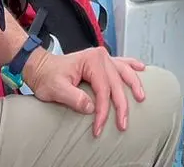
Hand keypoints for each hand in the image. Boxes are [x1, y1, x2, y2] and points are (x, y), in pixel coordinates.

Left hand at [23, 46, 148, 136]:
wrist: (41, 67)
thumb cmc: (47, 76)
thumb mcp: (56, 89)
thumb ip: (73, 98)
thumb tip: (91, 107)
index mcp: (92, 60)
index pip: (103, 89)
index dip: (103, 110)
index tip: (98, 127)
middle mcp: (100, 56)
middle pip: (117, 83)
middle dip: (121, 105)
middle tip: (122, 124)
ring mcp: (103, 58)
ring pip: (125, 72)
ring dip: (134, 85)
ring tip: (141, 98)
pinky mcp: (102, 62)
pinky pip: (122, 62)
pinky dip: (132, 65)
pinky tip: (142, 68)